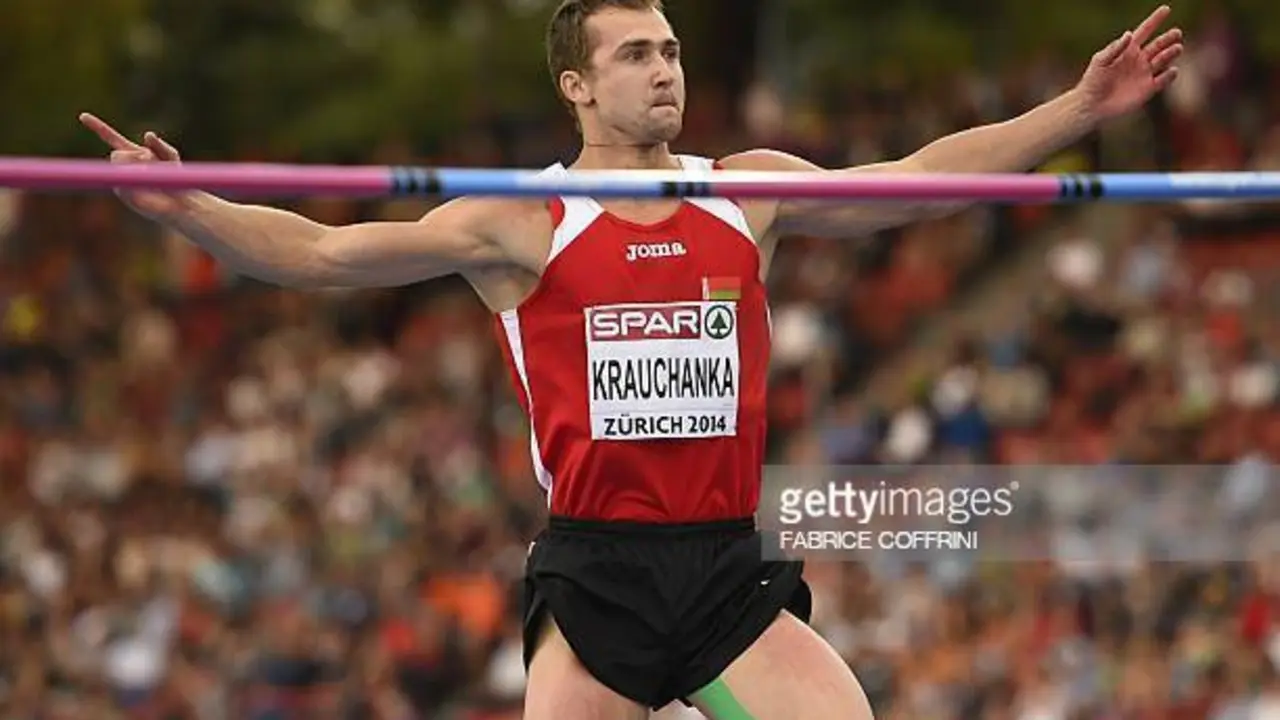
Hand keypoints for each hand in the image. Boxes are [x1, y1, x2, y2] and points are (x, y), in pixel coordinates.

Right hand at [78, 112, 189, 220]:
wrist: (181, 202)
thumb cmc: (176, 179)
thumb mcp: (171, 156)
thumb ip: (160, 145)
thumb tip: (148, 134)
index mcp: (132, 153)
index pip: (111, 137)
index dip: (97, 126)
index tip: (83, 115)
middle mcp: (123, 166)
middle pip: (116, 155)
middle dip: (132, 156)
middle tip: (149, 162)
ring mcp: (121, 181)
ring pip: (118, 167)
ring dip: (135, 166)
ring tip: (152, 175)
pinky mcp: (124, 194)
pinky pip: (122, 182)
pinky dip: (134, 178)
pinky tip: (146, 180)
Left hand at [1075, 5, 1183, 121]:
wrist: (1092, 105)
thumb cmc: (1092, 81)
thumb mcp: (1100, 61)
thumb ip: (1115, 48)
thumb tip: (1129, 33)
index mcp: (1128, 50)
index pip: (1144, 31)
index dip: (1155, 20)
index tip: (1166, 9)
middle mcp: (1139, 60)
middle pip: (1158, 45)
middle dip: (1168, 38)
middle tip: (1176, 33)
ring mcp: (1144, 74)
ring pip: (1163, 60)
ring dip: (1171, 53)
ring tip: (1177, 48)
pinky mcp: (1148, 89)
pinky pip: (1163, 80)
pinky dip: (1169, 75)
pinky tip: (1172, 70)